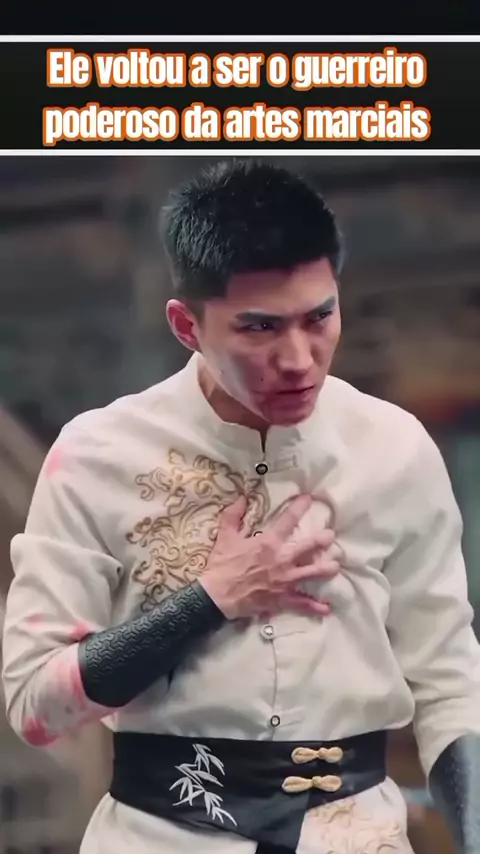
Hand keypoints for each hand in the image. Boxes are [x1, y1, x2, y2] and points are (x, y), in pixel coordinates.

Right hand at [199, 494, 339, 619]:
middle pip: (308, 547)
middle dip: (322, 540)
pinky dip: (315, 607)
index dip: (299, 507)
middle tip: (331, 536)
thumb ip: (233, 516)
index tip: (309, 498)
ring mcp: (285, 580)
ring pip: (311, 573)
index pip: (287, 520)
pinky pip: (302, 603)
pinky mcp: (282, 599)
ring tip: (336, 566)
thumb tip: (241, 498)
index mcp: (268, 543)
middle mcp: (281, 560)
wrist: (217, 596)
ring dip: (325, 569)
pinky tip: (326, 608)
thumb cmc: (222, 565)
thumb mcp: (225, 537)